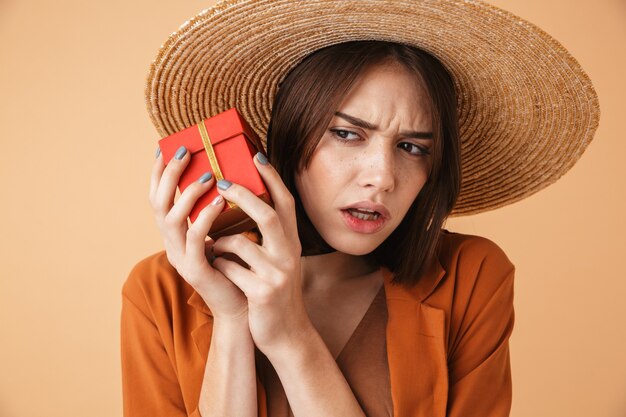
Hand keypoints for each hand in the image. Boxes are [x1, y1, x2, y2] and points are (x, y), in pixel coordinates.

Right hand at [149, 146, 248, 321]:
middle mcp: (172, 243)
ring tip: (208, 175)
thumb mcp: (225, 232)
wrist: (243, 305)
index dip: (160, 173)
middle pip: (157, 203)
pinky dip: (204, 217)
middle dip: (170, 174)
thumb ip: (219, 209)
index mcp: (177, 233)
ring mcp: (179, 257)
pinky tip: (218, 202)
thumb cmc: (238, 265)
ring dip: (188, 193)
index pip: (159, 197)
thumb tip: (228, 175)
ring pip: (171, 219)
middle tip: (186, 152)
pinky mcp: (194, 270)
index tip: (166, 147)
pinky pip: (193, 239)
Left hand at [210, 153, 309, 353]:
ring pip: (240, 244)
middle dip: (243, 196)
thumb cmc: (274, 291)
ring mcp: (277, 274)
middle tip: (222, 182)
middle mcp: (289, 255)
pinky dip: (219, 266)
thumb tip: (245, 205)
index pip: (285, 203)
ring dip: (220, 244)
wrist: (286, 333)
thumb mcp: (279, 261)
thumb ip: (268, 237)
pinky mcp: (262, 292)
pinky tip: (217, 270)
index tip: (256, 154)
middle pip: (268, 215)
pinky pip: (229, 269)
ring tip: (213, 247)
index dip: (272, 178)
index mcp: (292, 243)